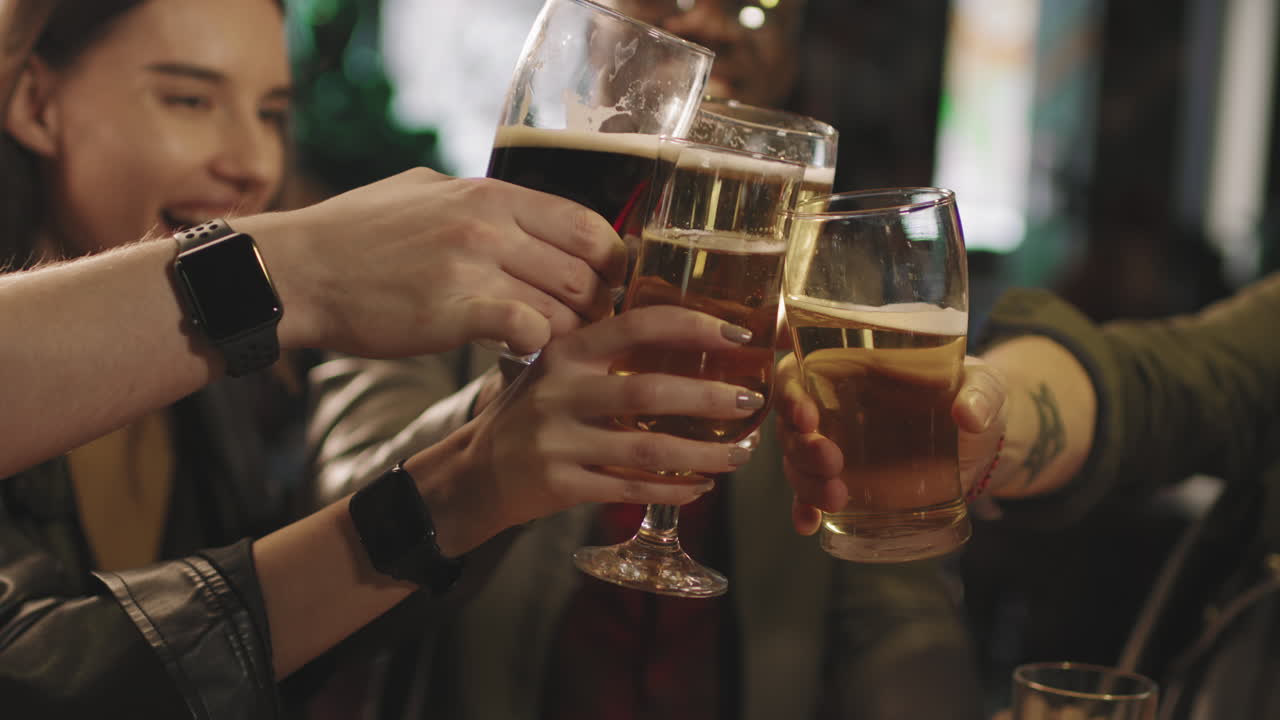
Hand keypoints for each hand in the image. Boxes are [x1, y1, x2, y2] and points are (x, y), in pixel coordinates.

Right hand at [255, 168, 625, 357]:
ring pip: (561, 308)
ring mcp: (472, 267)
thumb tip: (517, 206)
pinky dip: (535, 348)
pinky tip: (518, 353)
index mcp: (489, 194)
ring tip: (554, 345)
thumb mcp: (424, 190)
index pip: (586, 224)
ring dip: (566, 334)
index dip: (610, 261)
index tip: (608, 284)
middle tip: (587, 327)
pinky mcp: (453, 312)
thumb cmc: (356, 234)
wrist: (297, 271)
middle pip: (583, 272)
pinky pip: (528, 332)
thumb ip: (478, 199)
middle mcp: (488, 224)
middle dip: (595, 306)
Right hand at [410, 305, 762, 555]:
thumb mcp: (554, 371)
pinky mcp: (558, 485)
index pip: (636, 326)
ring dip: (704, 453)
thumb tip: (686, 335)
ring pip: (648, 448)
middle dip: (710, 399)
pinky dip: (672, 490)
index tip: (737, 336)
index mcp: (565, 352)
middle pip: (649, 391)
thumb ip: (604, 354)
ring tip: (741, 453)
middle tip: (751, 402)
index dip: (691, 326)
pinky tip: (701, 487)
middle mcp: (559, 391)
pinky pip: (629, 489)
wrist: (471, 476)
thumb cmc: (527, 417)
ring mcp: (556, 440)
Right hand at [775, 352, 1008, 534]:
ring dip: (805, 482)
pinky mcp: (846, 481)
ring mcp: (837, 446)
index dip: (790, 392)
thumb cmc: (974, 397)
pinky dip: (805, 509)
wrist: (983, 443)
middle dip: (800, 446)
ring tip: (836, 498)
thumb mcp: (984, 385)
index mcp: (852, 369)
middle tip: (831, 462)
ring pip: (797, 462)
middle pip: (791, 424)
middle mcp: (833, 406)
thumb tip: (968, 415)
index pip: (798, 372)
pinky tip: (810, 524)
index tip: (807, 416)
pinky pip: (811, 495)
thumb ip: (980, 393)